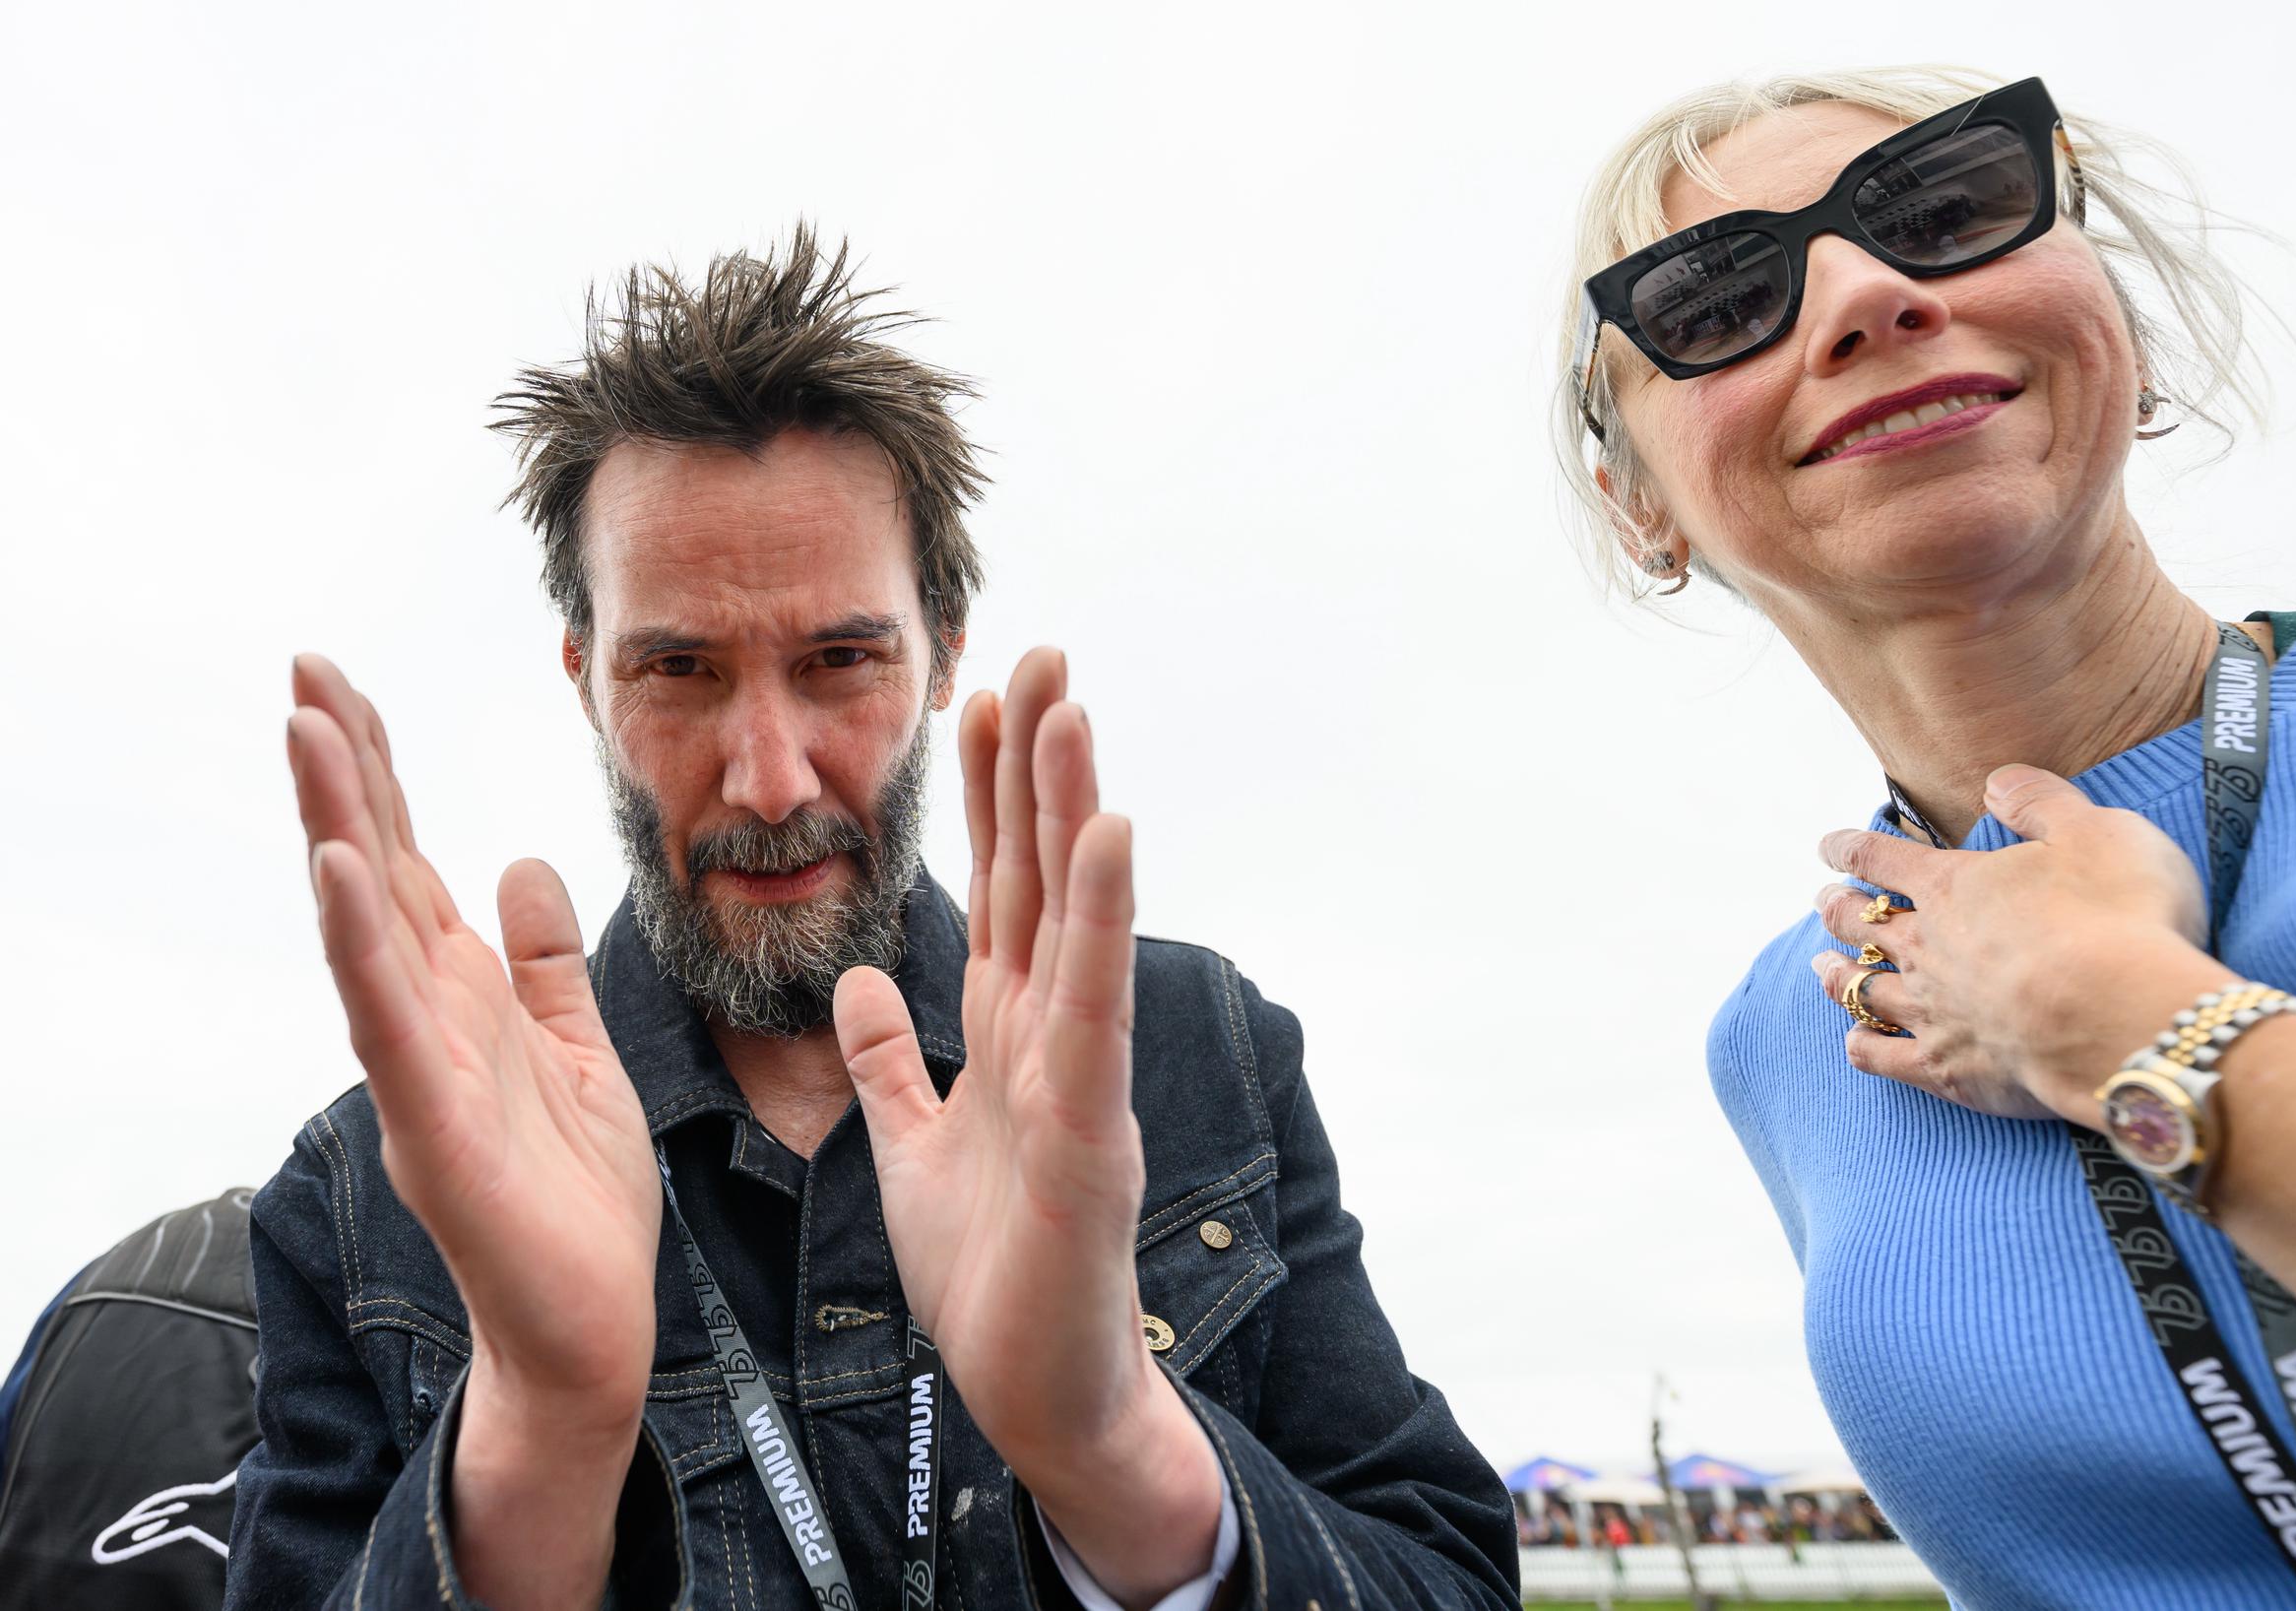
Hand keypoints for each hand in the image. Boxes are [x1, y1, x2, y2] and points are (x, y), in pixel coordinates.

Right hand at [289, 655, 659, 1605]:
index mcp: (464, 996)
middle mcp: (426, 1018)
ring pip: (366, 927)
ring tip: (307, 729)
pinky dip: (363, 942)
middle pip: (375, 870)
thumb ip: (546, 963)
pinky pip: (392, 1020)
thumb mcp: (578, 1049)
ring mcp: (419, 1068)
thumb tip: (524, 861)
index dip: (382, 774)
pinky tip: (345, 867)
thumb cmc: (577, 1195)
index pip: (410, 862)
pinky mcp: (435, 1124)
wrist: (592, 1323)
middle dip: (344, 770)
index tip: (344, 685)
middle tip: (304, 670)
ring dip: (337, 826)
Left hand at [832, 647, 1222, 1606]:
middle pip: (1043, 876)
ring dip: (1072, 808)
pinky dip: (1099, 917)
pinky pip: (1092, 1006)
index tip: (978, 700)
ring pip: (1075, 917)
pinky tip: (1103, 833)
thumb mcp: (911, 1148)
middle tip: (1042, 653)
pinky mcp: (1092, 1128)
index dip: (986, 795)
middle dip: (1036, 765)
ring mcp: (1081, 1074)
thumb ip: (890, 1063)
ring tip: (1071, 707)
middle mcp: (1054, 1034)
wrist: (1038, 1391)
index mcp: (1010, 1033)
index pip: (999, 888)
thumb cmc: (991, 1275)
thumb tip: (862, 980)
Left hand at [1809, 763, 2224, 1124]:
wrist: (2122, 1019)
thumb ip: (2040, 802)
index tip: (1827, 846)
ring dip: (1836, 974)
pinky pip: (1881, 1058)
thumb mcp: (2094, 832)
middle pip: (1859, 922)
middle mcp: (1925, 947)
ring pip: (1859, 988)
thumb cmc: (2119, 919)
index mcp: (1951, 886)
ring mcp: (1928, 1010)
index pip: (1882, 857)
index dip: (1849, 847)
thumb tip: (1997, 782)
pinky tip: (1855, 1043)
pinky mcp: (1944, 1069)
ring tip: (1820, 965)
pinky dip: (1861, 1047)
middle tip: (1823, 902)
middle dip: (1837, 908)